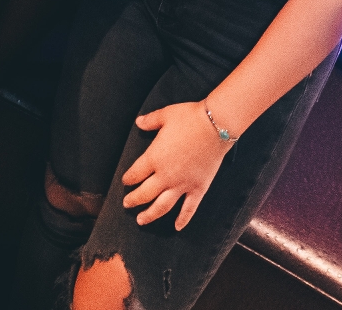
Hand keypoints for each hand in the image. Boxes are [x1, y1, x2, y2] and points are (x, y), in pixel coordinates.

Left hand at [120, 101, 230, 229]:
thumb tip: (138, 122)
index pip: (135, 174)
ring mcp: (182, 184)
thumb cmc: (189, 118)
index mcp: (154, 158)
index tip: (125, 181)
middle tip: (127, 204)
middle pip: (144, 193)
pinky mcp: (198, 188)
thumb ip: (150, 121)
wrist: (216, 125)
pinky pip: (189, 208)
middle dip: (133, 200)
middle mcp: (165, 176)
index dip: (128, 179)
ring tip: (141, 220)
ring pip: (162, 206)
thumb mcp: (165, 115)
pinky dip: (183, 219)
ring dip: (150, 214)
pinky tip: (177, 227)